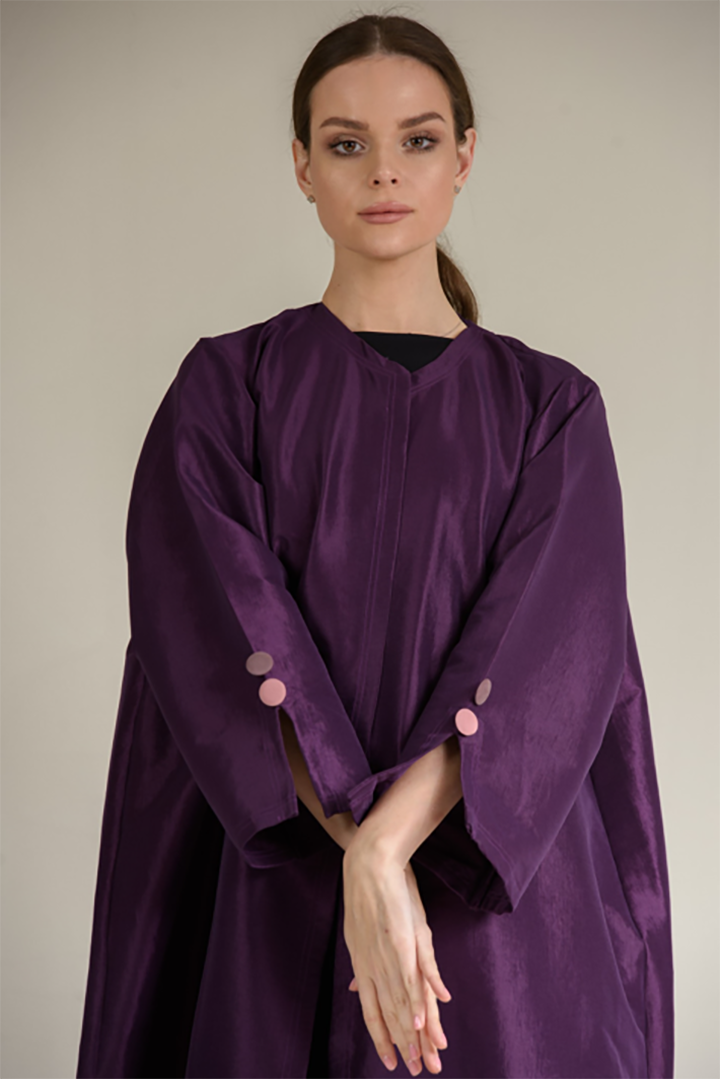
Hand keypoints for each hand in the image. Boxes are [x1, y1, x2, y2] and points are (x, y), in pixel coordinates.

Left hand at [342, 846, 450, 1073]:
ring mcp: (389, 954)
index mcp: (363, 965)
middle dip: (408, 1045)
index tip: (393, 1063)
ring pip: (405, 1001)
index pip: (374, 1011)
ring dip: (418, 1032)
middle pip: (394, 1013)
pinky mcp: (404, 940)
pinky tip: (426, 1019)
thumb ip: (363, 965)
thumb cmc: (370, 897)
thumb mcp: (360, 933)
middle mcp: (374, 965)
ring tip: (429, 1058)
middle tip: (421, 1073)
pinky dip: (421, 999)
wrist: (369, 862)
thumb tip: (353, 989)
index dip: (383, 1038)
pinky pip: (413, 976)